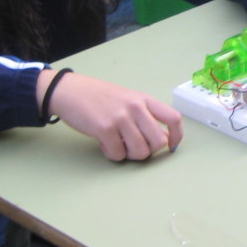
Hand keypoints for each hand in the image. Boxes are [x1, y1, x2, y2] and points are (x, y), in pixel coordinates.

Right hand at [39, 69, 183, 161]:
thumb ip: (145, 116)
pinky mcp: (104, 129)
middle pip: (159, 141)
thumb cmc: (99, 97)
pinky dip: (112, 155)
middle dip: (149, 151)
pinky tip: (105, 144)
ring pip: (140, 152)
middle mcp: (136, 107)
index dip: (177, 136)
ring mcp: (120, 118)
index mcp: (144, 99)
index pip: (173, 118)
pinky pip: (118, 154)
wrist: (69, 91)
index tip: (172, 146)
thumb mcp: (128, 100)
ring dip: (130, 155)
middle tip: (134, 147)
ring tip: (119, 145)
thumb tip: (163, 138)